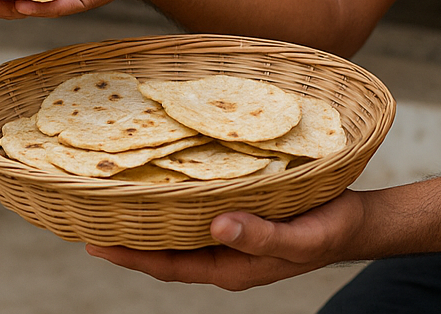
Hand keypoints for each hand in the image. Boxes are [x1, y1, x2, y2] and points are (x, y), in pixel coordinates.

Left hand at [83, 191, 368, 289]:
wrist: (356, 220)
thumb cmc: (330, 230)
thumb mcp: (300, 238)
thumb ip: (260, 236)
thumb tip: (217, 225)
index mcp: (229, 265)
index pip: (167, 265)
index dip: (130, 256)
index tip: (92, 244)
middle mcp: (220, 250)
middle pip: (162, 247)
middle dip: (125, 235)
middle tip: (84, 213)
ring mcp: (227, 232)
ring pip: (175, 226)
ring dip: (145, 213)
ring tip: (109, 194)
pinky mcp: (236, 209)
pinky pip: (194, 206)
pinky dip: (172, 195)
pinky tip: (159, 175)